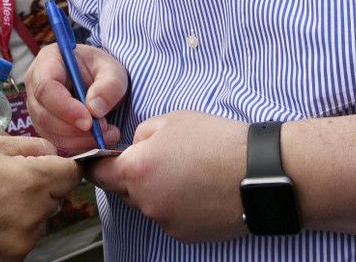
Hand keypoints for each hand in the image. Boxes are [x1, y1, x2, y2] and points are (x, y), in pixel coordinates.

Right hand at [0, 135, 82, 261]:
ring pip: (42, 219)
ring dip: (29, 210)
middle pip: (57, 196)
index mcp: (33, 180)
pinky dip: (15, 229)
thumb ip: (29, 146)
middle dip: (42, 187)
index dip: (63, 165)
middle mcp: (35, 213)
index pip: (72, 173)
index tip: (50, 165)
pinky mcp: (13, 258)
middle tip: (10, 181)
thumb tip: (52, 150)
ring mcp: (24, 239)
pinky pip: (25, 238)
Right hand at [24, 43, 125, 152]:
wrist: (100, 81)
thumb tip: (94, 109)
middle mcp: (35, 85)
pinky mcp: (44, 126)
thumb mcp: (113, 71)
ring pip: (49, 131)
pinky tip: (97, 139)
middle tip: (104, 130)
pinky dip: (77, 145)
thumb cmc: (102, 70)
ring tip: (107, 134)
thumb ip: (109, 85)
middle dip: (74, 128)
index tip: (89, 121)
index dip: (65, 107)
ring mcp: (37, 107)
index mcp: (48, 61)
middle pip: (44, 114)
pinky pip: (56, 141)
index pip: (46, 87)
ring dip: (79, 139)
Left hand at [88, 111, 248, 241]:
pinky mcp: (185, 234)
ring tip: (187, 170)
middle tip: (159, 157)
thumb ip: (142, 134)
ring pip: (148, 202)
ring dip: (157, 189)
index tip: (96, 159)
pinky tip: (198, 187)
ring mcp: (166, 221)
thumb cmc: (218, 141)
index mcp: (137, 170)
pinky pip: (169, 216)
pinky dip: (176, 203)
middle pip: (123, 189)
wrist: (260, 173)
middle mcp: (146, 201)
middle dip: (132, 174)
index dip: (95, 163)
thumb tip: (134, 147)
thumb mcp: (172, 120)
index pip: (98, 173)